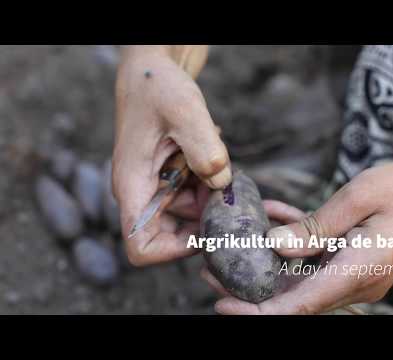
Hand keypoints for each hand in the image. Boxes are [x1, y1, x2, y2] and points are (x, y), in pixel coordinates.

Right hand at [112, 45, 231, 265]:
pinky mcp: (170, 175)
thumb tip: (221, 182)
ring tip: (217, 157)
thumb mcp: (184, 110)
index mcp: (132, 185)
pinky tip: (213, 152)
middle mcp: (141, 191)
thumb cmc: (156, 85)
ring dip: (211, 194)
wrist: (153, 68)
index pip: (141, 248)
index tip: (206, 229)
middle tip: (225, 187)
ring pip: (190, 212)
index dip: (174, 250)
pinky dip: (211, 181)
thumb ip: (204, 148)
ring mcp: (156, 184)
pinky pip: (195, 192)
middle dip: (205, 217)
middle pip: (173, 234)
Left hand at [211, 158, 392, 313]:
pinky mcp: (354, 257)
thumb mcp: (359, 199)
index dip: (259, 310)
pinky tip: (273, 218)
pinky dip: (294, 241)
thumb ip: (316, 228)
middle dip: (252, 286)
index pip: (301, 305)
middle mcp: (356, 280)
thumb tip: (274, 246)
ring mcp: (355, 271)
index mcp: (359, 270)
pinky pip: (317, 256)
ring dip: (267, 262)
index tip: (224, 305)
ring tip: (232, 244)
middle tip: (212, 271)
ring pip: (301, 276)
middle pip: (295, 296)